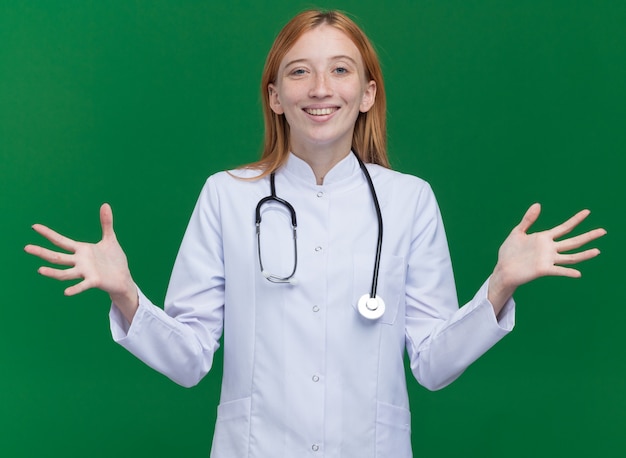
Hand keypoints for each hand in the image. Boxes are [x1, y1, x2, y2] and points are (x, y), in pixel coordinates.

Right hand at [25, 203, 138, 321]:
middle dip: (42, 252)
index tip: (35, 227)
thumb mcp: (110, 239)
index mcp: (82, 250)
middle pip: (57, 257)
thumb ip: (106, 223)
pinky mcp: (94, 281)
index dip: (48, 234)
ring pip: (65, 273)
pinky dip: (75, 289)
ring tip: (40, 270)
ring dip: (53, 272)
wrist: (123, 277)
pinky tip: (66, 292)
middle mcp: (80, 262)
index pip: (61, 241)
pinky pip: (83, 285)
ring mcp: (85, 272)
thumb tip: (105, 204)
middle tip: (26, 248)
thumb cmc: (114, 259)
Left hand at [488, 203, 605, 312]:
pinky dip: (568, 272)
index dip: (576, 220)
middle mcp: (549, 249)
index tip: (587, 212)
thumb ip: (528, 219)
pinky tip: (578, 273)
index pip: (564, 228)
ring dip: (584, 254)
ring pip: (570, 256)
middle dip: (588, 236)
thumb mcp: (517, 232)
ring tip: (597, 250)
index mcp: (544, 238)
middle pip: (573, 241)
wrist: (503, 268)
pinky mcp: (543, 270)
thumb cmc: (509, 252)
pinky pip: (558, 271)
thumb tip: (538, 204)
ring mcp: (548, 259)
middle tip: (603, 231)